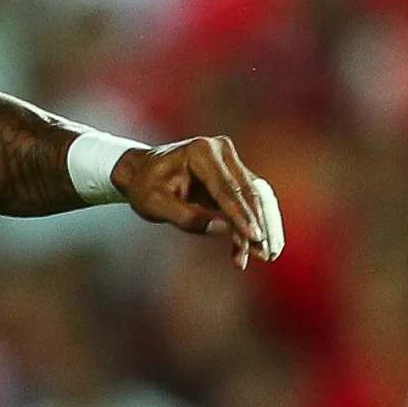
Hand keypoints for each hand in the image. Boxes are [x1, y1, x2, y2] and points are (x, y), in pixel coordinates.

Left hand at [115, 135, 284, 267]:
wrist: (142, 172)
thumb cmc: (145, 186)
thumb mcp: (154, 205)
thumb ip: (187, 217)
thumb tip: (223, 229)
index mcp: (201, 152)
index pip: (227, 189)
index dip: (241, 216)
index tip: (254, 238)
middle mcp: (221, 150)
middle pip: (247, 192)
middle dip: (256, 225)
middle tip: (265, 254)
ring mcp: (230, 160)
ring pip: (253, 198)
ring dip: (259, 227)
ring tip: (264, 256)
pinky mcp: (234, 174)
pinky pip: (248, 201)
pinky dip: (251, 224)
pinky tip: (253, 248)